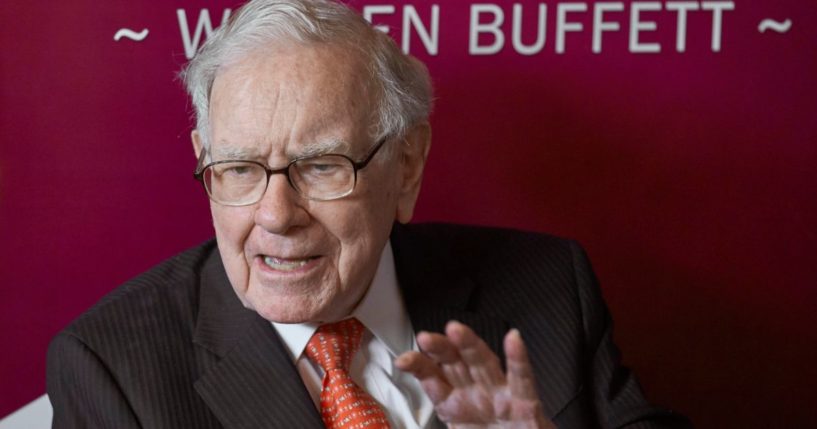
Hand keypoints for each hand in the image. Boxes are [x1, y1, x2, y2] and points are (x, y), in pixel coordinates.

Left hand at [395, 321, 555, 428]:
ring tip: (456, 330)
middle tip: (426, 338)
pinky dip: (518, 359)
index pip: (434, 380)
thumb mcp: (458, 428)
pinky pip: (522, 380)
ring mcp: (501, 397)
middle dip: (440, 349)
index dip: (420, 367)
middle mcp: (476, 394)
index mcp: (456, 404)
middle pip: (456, 364)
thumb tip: (410, 409)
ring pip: (484, 364)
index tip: (403, 360)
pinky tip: (513, 339)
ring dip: (470, 346)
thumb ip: (442, 411)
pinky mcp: (526, 405)